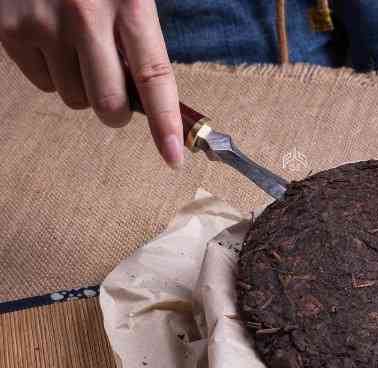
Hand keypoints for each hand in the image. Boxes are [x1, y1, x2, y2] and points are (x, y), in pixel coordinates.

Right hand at [0, 0, 182, 167]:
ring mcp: (44, 23)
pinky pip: (43, 84)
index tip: (175, 157)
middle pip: (108, 104)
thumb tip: (146, 98)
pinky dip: (52, 73)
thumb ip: (139, 40)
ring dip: (81, 86)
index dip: (165, 124)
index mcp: (130, 3)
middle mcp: (86, 15)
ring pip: (73, 98)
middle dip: (115, 112)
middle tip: (114, 94)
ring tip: (77, 48)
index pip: (155, 78)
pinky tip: (52, 41)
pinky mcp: (9, 29)